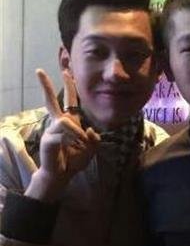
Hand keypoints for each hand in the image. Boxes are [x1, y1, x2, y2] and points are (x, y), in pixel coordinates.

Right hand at [25, 69, 99, 201]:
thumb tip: (89, 129)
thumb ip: (94, 139)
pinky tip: (74, 145)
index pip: (69, 101)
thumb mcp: (92, 150)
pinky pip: (62, 133)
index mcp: (70, 123)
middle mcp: (58, 123)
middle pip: (51, 100)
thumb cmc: (74, 161)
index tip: (67, 72)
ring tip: (81, 143)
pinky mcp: (48, 139)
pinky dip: (72, 138)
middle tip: (39, 71)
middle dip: (46, 85)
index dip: (69, 87)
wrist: (62, 175)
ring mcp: (51, 130)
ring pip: (65, 121)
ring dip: (76, 133)